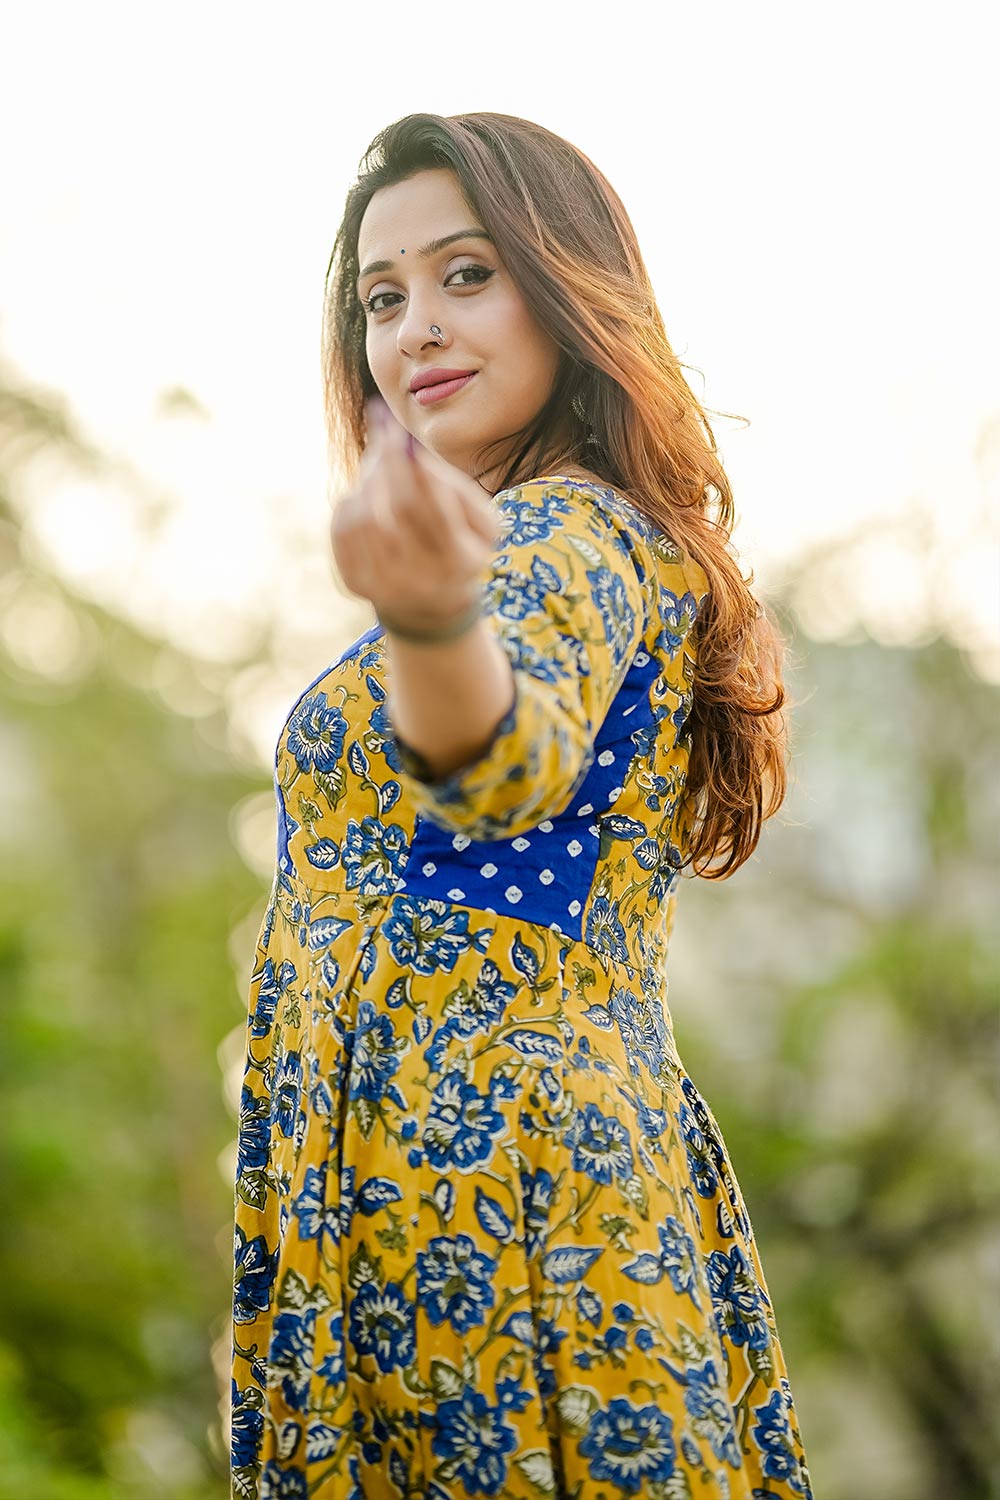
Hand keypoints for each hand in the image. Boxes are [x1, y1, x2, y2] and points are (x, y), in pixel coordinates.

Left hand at [330, 396, 499, 628]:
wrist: (432, 603)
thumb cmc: (458, 544)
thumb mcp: (478, 521)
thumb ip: (452, 486)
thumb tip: (409, 450)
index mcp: (459, 562)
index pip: (431, 506)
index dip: (414, 466)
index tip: (400, 432)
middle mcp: (421, 580)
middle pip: (397, 507)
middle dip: (389, 460)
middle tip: (382, 422)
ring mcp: (384, 586)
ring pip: (366, 514)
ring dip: (372, 479)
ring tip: (381, 464)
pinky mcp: (355, 583)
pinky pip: (343, 528)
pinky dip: (354, 501)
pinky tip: (369, 497)